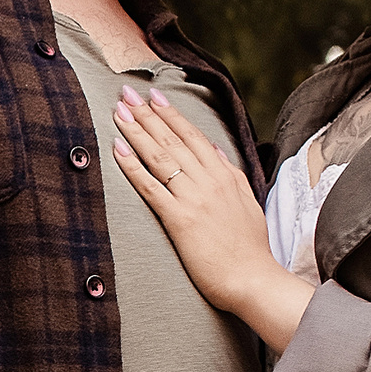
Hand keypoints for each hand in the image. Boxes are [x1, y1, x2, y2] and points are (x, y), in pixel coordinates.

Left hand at [108, 86, 313, 353]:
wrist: (253, 279)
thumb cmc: (250, 248)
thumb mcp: (246, 202)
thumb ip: (229, 173)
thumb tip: (213, 148)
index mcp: (224, 176)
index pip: (193, 136)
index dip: (171, 115)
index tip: (154, 96)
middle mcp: (209, 181)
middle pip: (172, 140)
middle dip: (147, 114)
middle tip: (125, 92)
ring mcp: (194, 198)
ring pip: (160, 156)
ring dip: (136, 131)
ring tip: (117, 111)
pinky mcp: (180, 219)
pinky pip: (151, 187)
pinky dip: (133, 166)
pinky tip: (117, 148)